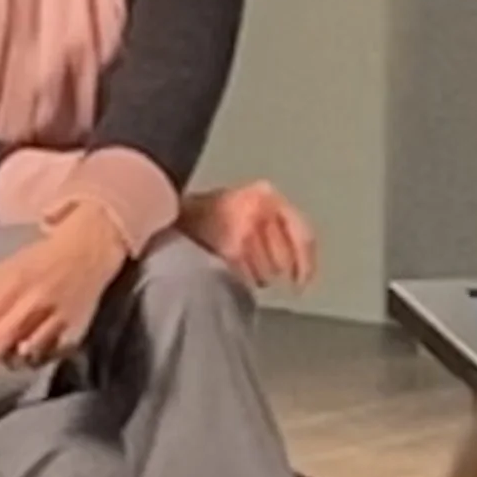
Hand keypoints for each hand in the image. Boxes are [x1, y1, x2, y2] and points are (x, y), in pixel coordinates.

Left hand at [0, 205, 128, 374]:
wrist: (87, 251)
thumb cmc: (37, 262)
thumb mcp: (2, 269)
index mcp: (10, 280)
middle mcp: (32, 300)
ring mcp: (55, 318)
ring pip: (20, 358)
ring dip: (8, 362)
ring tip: (5, 358)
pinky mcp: (75, 331)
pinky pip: (47, 359)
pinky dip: (34, 360)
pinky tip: (30, 354)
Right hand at [182, 181, 317, 291]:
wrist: (169, 214)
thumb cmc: (206, 212)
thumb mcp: (246, 203)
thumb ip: (272, 219)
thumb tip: (300, 257)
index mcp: (267, 194)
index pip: (303, 233)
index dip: (307, 261)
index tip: (305, 280)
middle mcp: (260, 209)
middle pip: (286, 258)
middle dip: (276, 269)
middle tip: (260, 268)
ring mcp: (246, 230)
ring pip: (268, 272)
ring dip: (258, 277)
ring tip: (239, 266)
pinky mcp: (232, 250)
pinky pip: (249, 278)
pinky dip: (242, 282)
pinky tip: (229, 271)